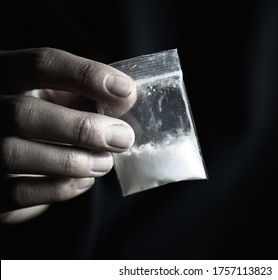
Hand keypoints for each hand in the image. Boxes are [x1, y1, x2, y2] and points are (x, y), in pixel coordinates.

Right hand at [0, 48, 135, 222]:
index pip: (41, 64)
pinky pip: (17, 192)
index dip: (86, 75)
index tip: (126, 90)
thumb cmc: (44, 120)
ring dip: (72, 162)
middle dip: (81, 128)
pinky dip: (59, 188)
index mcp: (4, 74)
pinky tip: (83, 181)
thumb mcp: (62, 99)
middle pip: (23, 113)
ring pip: (14, 153)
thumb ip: (90, 96)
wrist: (10, 157)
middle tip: (123, 138)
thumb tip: (126, 97)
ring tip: (105, 163)